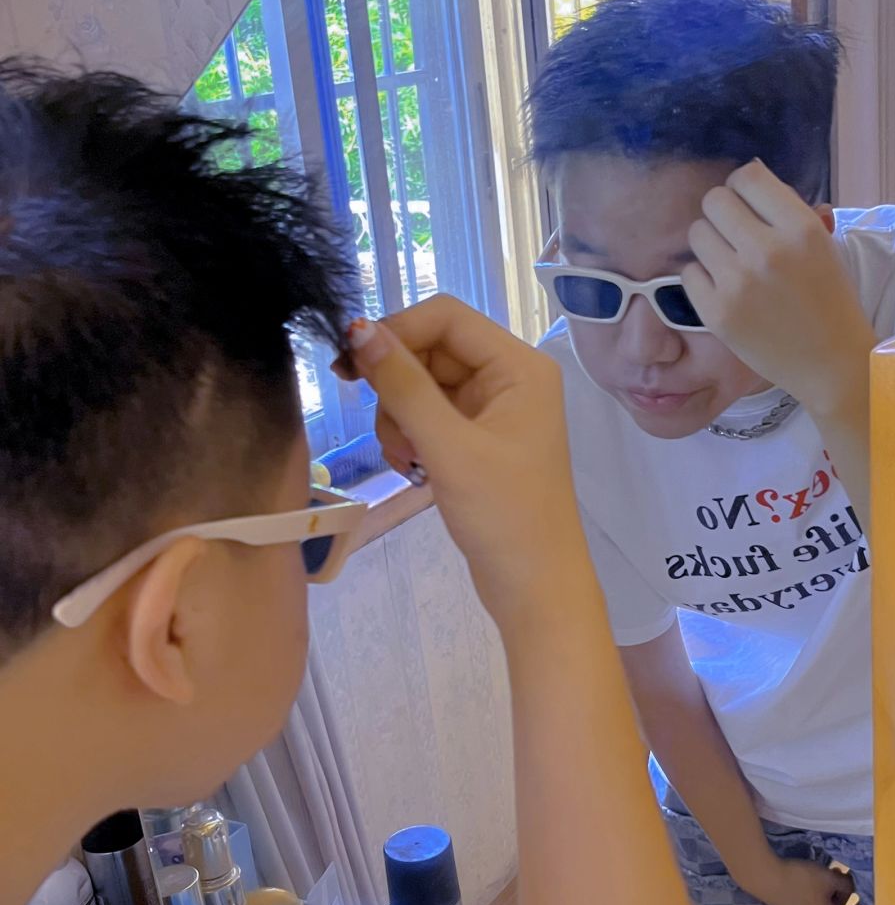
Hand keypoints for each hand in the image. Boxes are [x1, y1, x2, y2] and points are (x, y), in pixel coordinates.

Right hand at [333, 296, 590, 625]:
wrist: (535, 587)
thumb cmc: (504, 516)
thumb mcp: (447, 447)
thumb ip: (403, 385)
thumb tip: (359, 330)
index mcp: (519, 366)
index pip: (445, 317)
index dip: (395, 331)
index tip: (349, 364)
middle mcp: (511, 378)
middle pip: (431, 350)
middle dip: (397, 387)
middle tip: (386, 432)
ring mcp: (495, 410)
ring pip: (423, 386)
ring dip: (400, 417)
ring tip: (407, 461)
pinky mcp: (479, 440)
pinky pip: (430, 417)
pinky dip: (411, 437)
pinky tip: (412, 469)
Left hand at [682, 160, 876, 418]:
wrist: (830, 364)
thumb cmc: (830, 302)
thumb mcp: (823, 247)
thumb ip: (788, 212)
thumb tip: (750, 176)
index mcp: (800, 228)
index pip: (747, 176)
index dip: (743, 187)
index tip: (749, 205)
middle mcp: (767, 250)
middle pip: (714, 200)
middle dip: (723, 213)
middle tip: (735, 234)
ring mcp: (738, 282)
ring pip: (696, 233)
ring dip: (710, 243)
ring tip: (729, 262)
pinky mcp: (717, 312)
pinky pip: (688, 273)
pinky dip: (702, 278)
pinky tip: (723, 289)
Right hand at [747, 855, 863, 904]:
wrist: (764, 877)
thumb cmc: (801, 879)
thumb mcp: (829, 877)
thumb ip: (846, 883)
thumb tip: (852, 886)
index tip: (862, 899)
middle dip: (841, 895)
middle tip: (841, 876)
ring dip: (826, 892)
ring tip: (824, 872)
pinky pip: (804, 901)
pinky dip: (812, 891)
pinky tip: (806, 876)